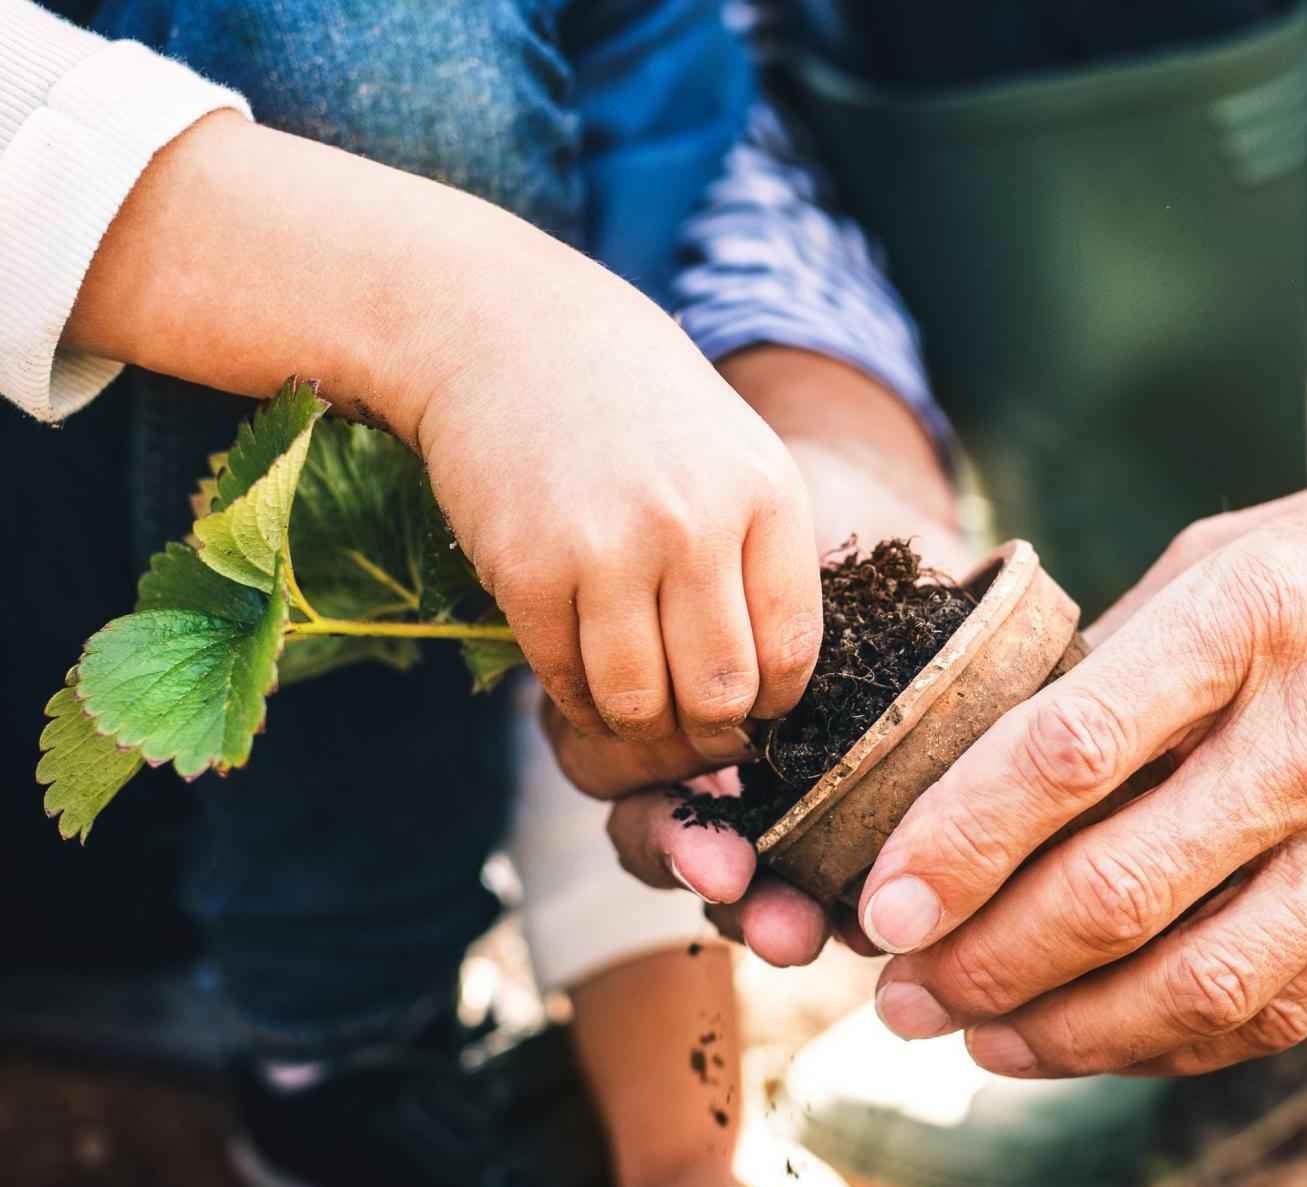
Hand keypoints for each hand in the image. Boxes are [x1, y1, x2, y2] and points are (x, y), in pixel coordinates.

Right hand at [415, 285, 821, 744]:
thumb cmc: (638, 407)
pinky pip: (565, 681)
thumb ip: (765, 555)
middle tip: (697, 730)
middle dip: (712, 732)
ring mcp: (606, 549)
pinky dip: (578, 702)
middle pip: (719, 692)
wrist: (510, 330)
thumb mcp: (737, 454)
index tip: (757, 706)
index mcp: (764, 495)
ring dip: (640, 728)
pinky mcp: (526, 569)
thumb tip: (780, 683)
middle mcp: (693, 524)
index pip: (791, 650)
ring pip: (639, 704)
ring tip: (639, 711)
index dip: (776, 702)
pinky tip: (586, 684)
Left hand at [855, 366, 1306, 1075]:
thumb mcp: (1239, 548)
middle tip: (901, 993)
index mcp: (1254, 616)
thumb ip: (1122, 659)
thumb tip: (990, 772)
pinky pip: (1283, 1010)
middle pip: (1120, 891)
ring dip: (1066, 1032)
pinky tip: (1097, 1039)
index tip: (882, 902)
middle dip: (984, 962)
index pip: (1070, 753)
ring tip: (980, 1038)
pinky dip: (1174, 1043)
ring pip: (1200, 984)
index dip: (959, 844)